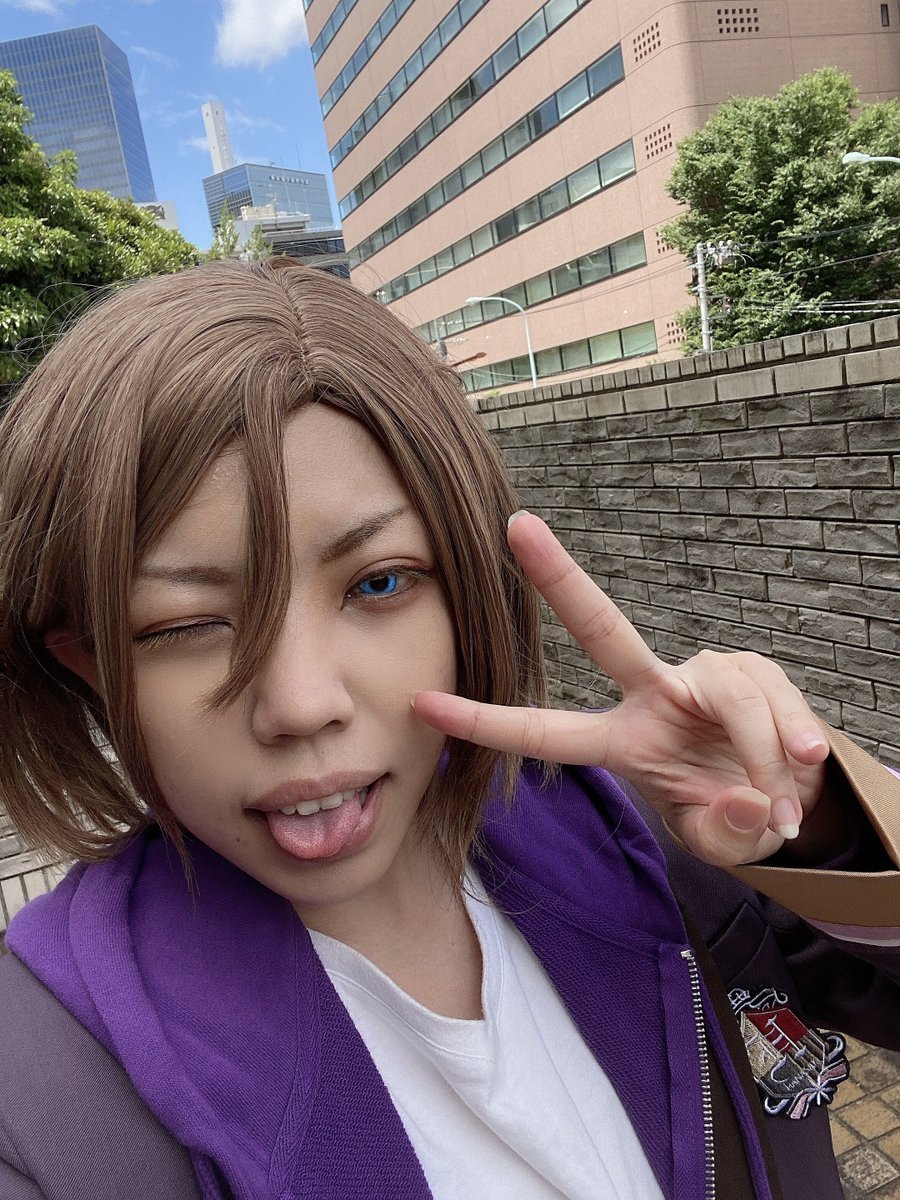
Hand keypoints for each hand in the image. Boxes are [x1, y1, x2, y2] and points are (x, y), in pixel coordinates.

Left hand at [414, 512, 830, 867]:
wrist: (789, 794)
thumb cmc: (733, 814)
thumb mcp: (723, 841)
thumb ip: (728, 833)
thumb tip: (750, 800)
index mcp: (620, 741)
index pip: (544, 732)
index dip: (484, 722)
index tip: (421, 703)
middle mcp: (652, 694)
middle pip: (601, 628)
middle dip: (558, 577)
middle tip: (516, 525)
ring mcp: (700, 675)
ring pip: (732, 700)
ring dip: (764, 759)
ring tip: (782, 805)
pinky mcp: (750, 667)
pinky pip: (774, 702)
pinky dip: (793, 742)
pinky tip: (801, 764)